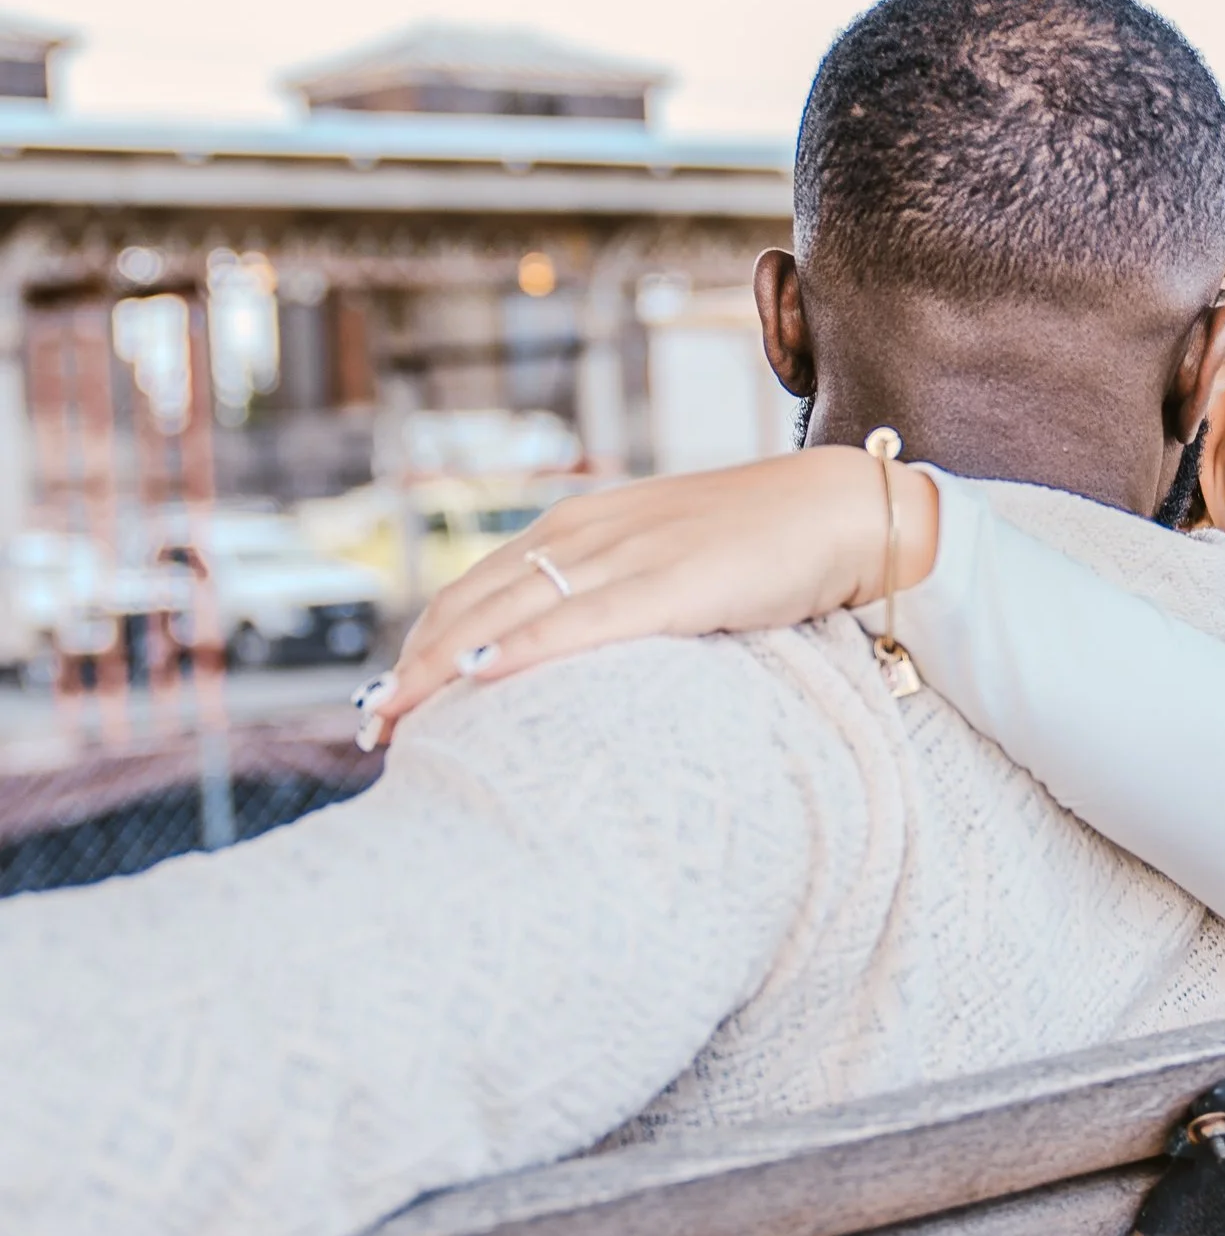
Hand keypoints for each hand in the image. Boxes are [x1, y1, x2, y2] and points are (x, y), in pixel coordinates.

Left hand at [355, 448, 938, 744]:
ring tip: (397, 718)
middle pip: (474, 599)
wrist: (840, 510)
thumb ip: (615, 593)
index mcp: (583, 524)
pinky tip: (482, 673)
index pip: (477, 583)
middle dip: (414, 664)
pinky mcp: (676, 583)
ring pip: (510, 609)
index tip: (390, 695)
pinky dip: (528, 646)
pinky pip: (585, 620)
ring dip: (442, 666)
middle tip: (373, 726)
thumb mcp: (667, 559)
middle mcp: (589, 532)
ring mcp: (630, 553)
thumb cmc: (763, 545)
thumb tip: (568, 657)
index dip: (424, 639)